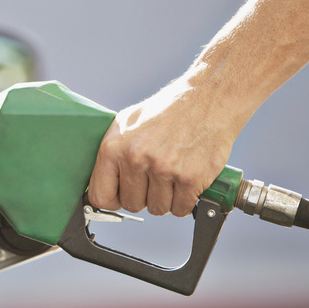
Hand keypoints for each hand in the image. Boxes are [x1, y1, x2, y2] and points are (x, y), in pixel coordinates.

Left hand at [87, 78, 235, 216]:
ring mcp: (163, 169)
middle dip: (143, 197)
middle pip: (131, 205)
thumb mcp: (127, 122)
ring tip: (171, 175)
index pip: (101, 196)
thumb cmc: (168, 110)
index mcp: (114, 147)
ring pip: (157, 209)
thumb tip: (102, 182)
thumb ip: (111, 154)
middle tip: (154, 179)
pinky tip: (185, 181)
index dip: (112, 200)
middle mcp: (136, 159)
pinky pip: (180, 209)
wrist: (208, 98)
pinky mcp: (189, 178)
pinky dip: (184, 200)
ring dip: (165, 199)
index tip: (121, 196)